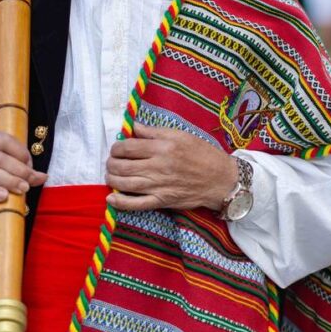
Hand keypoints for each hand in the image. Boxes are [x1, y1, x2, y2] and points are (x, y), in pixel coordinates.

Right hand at [0, 131, 46, 203]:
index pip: (6, 141)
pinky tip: (4, 196)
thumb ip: (13, 160)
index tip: (31, 164)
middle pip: (1, 159)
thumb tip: (39, 175)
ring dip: (10, 182)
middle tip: (32, 180)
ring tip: (23, 188)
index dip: (21, 152)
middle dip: (20, 171)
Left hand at [105, 122, 237, 212]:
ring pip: (126, 185)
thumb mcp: (179, 135)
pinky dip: (121, 203)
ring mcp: (159, 186)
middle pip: (123, 166)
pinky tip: (111, 199)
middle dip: (111, 164)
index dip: (116, 147)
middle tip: (110, 162)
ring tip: (110, 175)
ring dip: (112, 180)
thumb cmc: (201, 153)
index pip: (128, 147)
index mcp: (162, 148)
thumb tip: (133, 126)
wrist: (220, 179)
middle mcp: (158, 167)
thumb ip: (153, 131)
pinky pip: (137, 205)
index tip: (116, 148)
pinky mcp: (163, 201)